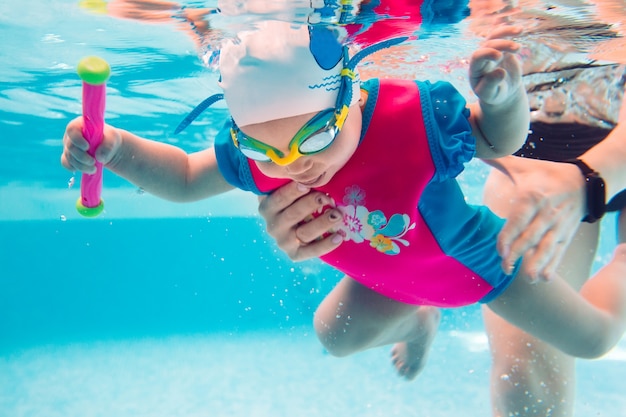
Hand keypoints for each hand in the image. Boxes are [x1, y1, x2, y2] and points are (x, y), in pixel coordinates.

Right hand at [61, 117, 121, 173]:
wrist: (109, 149)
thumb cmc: (110, 139)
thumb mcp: (113, 139)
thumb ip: (107, 146)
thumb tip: (99, 157)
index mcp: (80, 124)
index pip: (72, 129)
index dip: (77, 139)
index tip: (87, 147)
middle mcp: (71, 135)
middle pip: (70, 147)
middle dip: (82, 157)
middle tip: (93, 162)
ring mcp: (69, 146)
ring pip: (69, 157)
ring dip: (80, 166)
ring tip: (93, 169)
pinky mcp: (69, 156)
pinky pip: (65, 163)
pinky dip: (73, 168)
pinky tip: (83, 170)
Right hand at [258, 182, 343, 260]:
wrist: (288, 227)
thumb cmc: (292, 199)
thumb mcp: (284, 188)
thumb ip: (291, 180)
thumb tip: (308, 165)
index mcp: (267, 208)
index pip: (279, 199)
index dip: (292, 192)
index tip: (306, 185)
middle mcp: (273, 226)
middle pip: (293, 215)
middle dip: (311, 204)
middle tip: (328, 197)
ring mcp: (284, 242)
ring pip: (304, 233)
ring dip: (323, 223)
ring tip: (338, 214)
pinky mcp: (295, 255)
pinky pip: (311, 252)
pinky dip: (326, 245)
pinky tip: (339, 237)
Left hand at [469, 36, 522, 105]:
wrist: (502, 92)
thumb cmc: (493, 95)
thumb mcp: (490, 94)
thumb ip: (491, 84)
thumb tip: (501, 71)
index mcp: (474, 69)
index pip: (477, 57)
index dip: (487, 53)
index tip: (500, 56)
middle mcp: (481, 57)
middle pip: (488, 44)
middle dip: (502, 44)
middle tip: (517, 48)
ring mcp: (491, 50)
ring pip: (495, 36)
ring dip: (506, 32)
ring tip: (520, 31)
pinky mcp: (502, 48)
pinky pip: (503, 35)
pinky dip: (510, 30)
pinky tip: (521, 28)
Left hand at [488, 156, 586, 279]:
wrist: (585, 181)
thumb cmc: (546, 174)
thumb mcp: (524, 167)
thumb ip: (499, 161)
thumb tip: (475, 149)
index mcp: (533, 197)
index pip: (519, 219)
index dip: (509, 235)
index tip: (500, 250)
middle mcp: (547, 214)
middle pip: (532, 237)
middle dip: (518, 254)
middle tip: (504, 268)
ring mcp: (559, 227)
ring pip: (548, 248)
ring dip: (537, 264)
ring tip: (527, 279)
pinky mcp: (567, 236)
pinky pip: (560, 253)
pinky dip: (553, 266)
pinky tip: (543, 279)